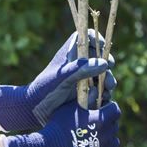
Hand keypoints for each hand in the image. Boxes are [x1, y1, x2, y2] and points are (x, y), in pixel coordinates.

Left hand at [0, 30, 116, 131]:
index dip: (96, 38)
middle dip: (107, 63)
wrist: (36, 109)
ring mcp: (83, 77)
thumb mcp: (62, 78)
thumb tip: (104, 63)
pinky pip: (101, 89)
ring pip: (103, 74)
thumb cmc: (45, 89)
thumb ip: (81, 69)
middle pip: (100, 56)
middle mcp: (79, 63)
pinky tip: (104, 98)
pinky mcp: (86, 91)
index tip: (103, 46)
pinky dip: (105, 93)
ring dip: (109, 80)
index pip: (87, 37)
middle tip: (109, 68)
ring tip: (109, 88)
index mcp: (71, 53)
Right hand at [1, 100, 120, 146]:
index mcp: (101, 118)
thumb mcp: (69, 108)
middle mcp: (108, 134)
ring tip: (92, 140)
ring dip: (106, 139)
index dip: (108, 110)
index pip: (115, 110)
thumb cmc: (57, 126)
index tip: (100, 112)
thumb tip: (95, 90)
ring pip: (113, 141)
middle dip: (106, 124)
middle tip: (93, 127)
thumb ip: (85, 99)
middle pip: (114, 126)